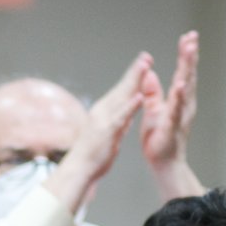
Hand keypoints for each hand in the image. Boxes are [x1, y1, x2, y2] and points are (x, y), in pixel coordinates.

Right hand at [54, 52, 150, 191]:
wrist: (79, 169)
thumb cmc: (93, 154)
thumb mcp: (109, 132)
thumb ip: (120, 119)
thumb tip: (128, 110)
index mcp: (104, 111)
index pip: (121, 90)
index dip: (133, 76)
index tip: (144, 62)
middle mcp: (103, 111)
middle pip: (122, 88)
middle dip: (135, 72)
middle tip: (146, 56)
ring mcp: (104, 120)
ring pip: (121, 97)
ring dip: (134, 81)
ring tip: (145, 66)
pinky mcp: (107, 131)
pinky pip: (121, 117)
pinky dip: (130, 106)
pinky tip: (139, 96)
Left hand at [140, 31, 197, 171]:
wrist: (163, 163)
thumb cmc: (159, 138)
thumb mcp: (153, 110)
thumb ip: (152, 93)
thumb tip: (149, 73)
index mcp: (178, 99)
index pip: (182, 72)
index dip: (185, 55)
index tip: (188, 36)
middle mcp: (183, 104)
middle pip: (187, 76)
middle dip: (190, 56)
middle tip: (193, 37)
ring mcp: (180, 115)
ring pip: (185, 89)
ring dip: (187, 70)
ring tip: (189, 52)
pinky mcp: (171, 127)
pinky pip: (175, 110)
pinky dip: (178, 97)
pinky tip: (179, 85)